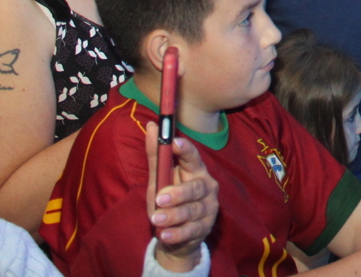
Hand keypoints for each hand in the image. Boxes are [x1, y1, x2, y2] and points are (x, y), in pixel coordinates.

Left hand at [145, 124, 217, 267]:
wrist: (176, 235)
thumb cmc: (168, 200)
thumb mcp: (158, 179)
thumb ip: (156, 156)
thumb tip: (151, 126)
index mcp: (196, 170)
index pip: (193, 157)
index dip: (185, 150)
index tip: (174, 143)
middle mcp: (207, 187)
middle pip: (196, 187)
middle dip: (178, 193)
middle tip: (160, 197)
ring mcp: (208, 208)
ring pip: (192, 210)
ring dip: (173, 215)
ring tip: (156, 218)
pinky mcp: (204, 228)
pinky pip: (191, 231)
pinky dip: (177, 234)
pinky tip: (165, 234)